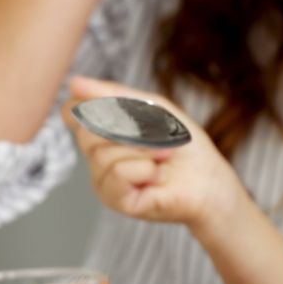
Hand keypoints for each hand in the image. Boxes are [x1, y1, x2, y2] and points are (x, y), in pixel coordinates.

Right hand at [62, 76, 247, 234]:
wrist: (209, 178)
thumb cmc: (183, 144)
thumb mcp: (151, 107)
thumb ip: (113, 95)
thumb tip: (74, 83)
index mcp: (103, 132)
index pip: (73, 112)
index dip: (88, 105)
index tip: (120, 107)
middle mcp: (97, 157)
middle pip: (87, 131)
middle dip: (130, 128)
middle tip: (157, 137)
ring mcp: (104, 181)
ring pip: (102, 154)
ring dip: (144, 150)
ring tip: (162, 157)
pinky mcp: (117, 201)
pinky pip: (117, 174)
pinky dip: (144, 169)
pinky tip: (157, 175)